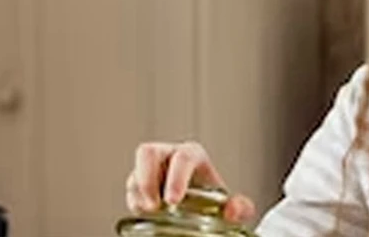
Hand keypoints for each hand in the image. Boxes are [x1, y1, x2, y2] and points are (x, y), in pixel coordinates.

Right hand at [126, 141, 255, 223]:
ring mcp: (150, 171)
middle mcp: (168, 157)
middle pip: (148, 152)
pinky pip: (130, 192)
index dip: (177, 177)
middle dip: (146, 179)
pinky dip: (135, 205)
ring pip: (135, 174)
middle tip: (153, 206)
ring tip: (151, 213)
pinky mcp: (137, 187)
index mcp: (192, 155)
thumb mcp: (226, 202)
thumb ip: (238, 207)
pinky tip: (148, 217)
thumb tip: (234, 211)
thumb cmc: (211, 199)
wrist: (198, 207)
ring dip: (139, 195)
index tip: (173, 200)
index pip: (183, 156)